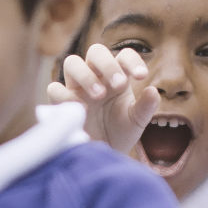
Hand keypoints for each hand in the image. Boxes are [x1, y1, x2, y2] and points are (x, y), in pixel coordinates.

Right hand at [45, 43, 160, 153]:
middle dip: (107, 65)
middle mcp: (96, 76)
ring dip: (86, 75)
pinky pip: (55, 89)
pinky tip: (81, 109)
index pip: (123, 55)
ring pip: (72, 63)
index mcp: (117, 75)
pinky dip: (66, 95)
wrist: (102, 155)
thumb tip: (153, 90)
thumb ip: (146, 106)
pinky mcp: (61, 102)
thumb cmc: (120, 133)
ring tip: (99, 95)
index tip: (141, 76)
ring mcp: (76, 87)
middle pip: (95, 51)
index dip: (132, 61)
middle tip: (119, 85)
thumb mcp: (137, 121)